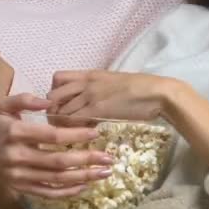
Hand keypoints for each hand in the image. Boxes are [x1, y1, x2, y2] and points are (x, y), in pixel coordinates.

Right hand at [0, 94, 113, 198]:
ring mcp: (18, 175)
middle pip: (57, 161)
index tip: (94, 133)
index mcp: (14, 132)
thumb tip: (48, 101)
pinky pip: (47, 193)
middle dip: (86, 160)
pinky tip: (84, 186)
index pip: (50, 135)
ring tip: (103, 173)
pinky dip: (67, 192)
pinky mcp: (21, 188)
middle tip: (108, 158)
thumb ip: (23, 99)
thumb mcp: (2, 107)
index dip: (74, 135)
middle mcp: (16, 156)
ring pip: (55, 179)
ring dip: (82, 177)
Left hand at [47, 70, 176, 120]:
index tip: (59, 105)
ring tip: (67, 133)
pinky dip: (71, 129)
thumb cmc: (140, 89)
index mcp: (89, 74)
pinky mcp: (97, 109)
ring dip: (60, 123)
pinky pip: (73, 119)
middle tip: (59, 123)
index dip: (53, 93)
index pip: (57, 78)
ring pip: (60, 110)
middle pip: (53, 95)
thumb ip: (96, 89)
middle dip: (51, 110)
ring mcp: (90, 95)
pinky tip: (79, 134)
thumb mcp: (112, 83)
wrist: (157, 93)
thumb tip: (87, 103)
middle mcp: (85, 82)